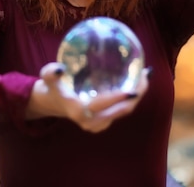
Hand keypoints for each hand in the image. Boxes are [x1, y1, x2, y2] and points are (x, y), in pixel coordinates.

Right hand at [26, 63, 150, 132]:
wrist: (53, 103)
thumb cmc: (53, 87)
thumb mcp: (48, 77)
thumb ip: (51, 73)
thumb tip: (61, 69)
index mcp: (79, 111)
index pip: (104, 105)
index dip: (119, 97)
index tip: (132, 87)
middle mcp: (91, 121)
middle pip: (121, 110)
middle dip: (136, 94)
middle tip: (145, 75)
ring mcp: (98, 125)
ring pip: (124, 112)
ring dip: (136, 96)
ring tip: (145, 77)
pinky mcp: (103, 123)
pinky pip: (121, 112)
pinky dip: (130, 100)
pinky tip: (137, 84)